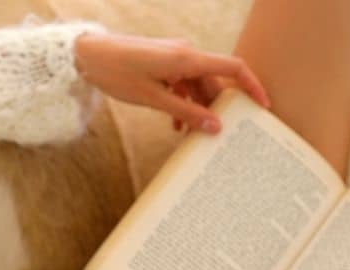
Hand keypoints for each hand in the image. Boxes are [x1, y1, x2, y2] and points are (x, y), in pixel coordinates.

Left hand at [74, 32, 269, 133]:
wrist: (88, 56)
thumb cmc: (117, 73)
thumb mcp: (153, 99)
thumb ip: (185, 113)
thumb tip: (215, 127)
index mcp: (187, 58)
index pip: (233, 68)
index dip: (252, 87)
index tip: (262, 107)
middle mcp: (185, 54)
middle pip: (213, 82)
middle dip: (217, 108)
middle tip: (220, 134)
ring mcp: (173, 58)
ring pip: (195, 86)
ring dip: (195, 109)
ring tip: (190, 135)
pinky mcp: (161, 64)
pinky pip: (180, 84)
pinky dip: (181, 103)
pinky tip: (174, 124)